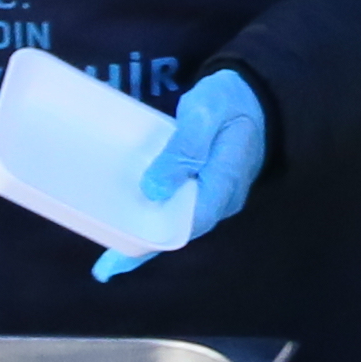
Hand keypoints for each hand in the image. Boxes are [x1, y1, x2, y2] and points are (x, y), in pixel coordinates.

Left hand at [92, 70, 267, 280]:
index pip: (188, 225)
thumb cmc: (229, 100)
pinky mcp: (205, 187)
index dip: (154, 243)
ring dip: (147, 236)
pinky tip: (134, 220)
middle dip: (144, 250)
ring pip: (178, 224)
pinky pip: (178, 209)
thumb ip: (183, 149)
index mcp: (224, 184)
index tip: (123, 255)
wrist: (254, 93)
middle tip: (106, 267)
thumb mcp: (205, 113)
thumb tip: (154, 189)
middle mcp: (221, 199)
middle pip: (180, 233)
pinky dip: (155, 217)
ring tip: (111, 252)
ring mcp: (214, 195)